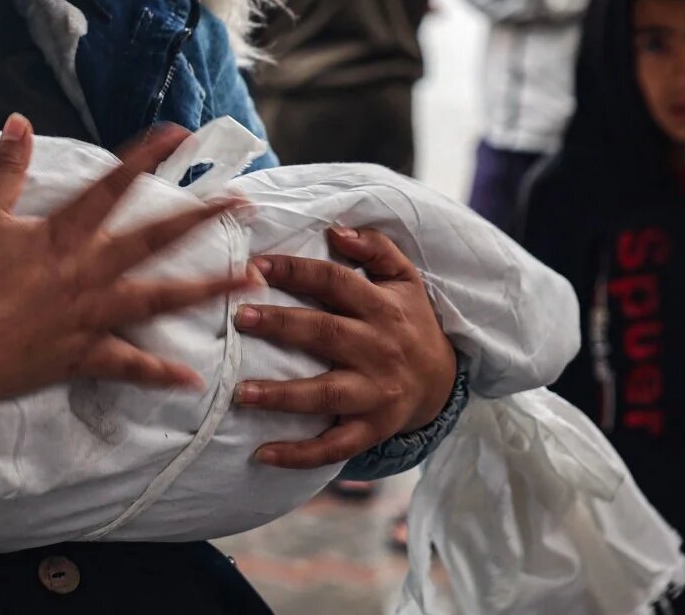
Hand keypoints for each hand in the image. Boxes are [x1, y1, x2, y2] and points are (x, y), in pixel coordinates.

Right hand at [0, 117, 256, 427]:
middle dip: (201, 218)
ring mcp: (92, 316)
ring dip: (208, 289)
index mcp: (63, 235)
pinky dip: (160, 372)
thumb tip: (19, 121)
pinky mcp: (85, 355)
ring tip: (250, 281)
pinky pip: (130, 365)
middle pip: (154, 239)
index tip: (178, 134)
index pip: (111, 187)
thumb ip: (6, 169)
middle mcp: (88, 272)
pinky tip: (193, 376)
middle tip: (242, 205)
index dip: (145, 156)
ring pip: (160, 299)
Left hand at [231, 227, 456, 468]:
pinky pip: (334, 446)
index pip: (334, 281)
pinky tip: (263, 454)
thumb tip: (337, 230)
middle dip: (281, 325)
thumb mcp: (405, 279)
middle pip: (324, 333)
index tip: (254, 265)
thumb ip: (376, 248)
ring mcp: (374, 392)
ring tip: (241, 393)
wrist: (444, 381)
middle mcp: (378, 348)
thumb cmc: (410, 322)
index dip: (294, 270)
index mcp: (381, 307)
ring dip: (282, 394)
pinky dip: (299, 454)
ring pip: (325, 394)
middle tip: (240, 318)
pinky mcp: (371, 429)